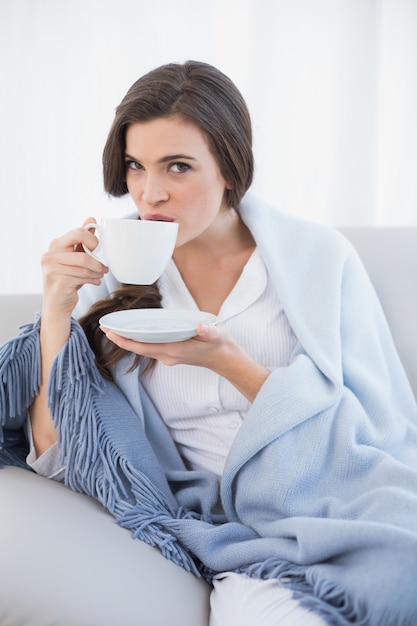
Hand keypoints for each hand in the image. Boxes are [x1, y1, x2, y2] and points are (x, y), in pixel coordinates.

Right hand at [41, 218, 107, 314]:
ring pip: (84, 268)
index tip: (98, 249)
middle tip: (104, 266)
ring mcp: (51, 269)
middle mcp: (50, 256)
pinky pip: (82, 278)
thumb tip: (91, 219)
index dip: (92, 240)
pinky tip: (94, 281)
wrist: (56, 303)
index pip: (78, 233)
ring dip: (97, 272)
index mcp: (55, 245)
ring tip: (100, 275)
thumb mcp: (75, 257)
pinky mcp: (58, 282)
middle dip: (97, 261)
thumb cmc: (67, 278)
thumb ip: (82, 239)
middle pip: (82, 254)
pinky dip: (92, 280)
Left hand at [101, 322, 270, 401]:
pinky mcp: (170, 352)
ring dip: (128, 340)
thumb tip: (202, 327)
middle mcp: (168, 355)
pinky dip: (138, 340)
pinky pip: (149, 347)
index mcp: (174, 350)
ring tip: (113, 329)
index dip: (126, 341)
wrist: (225, 358)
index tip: (110, 333)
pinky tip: (131, 332)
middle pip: (138, 348)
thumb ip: (210, 331)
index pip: (144, 347)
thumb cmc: (220, 344)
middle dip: (121, 339)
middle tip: (104, 327)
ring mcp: (168, 355)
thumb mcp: (217, 335)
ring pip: (142, 348)